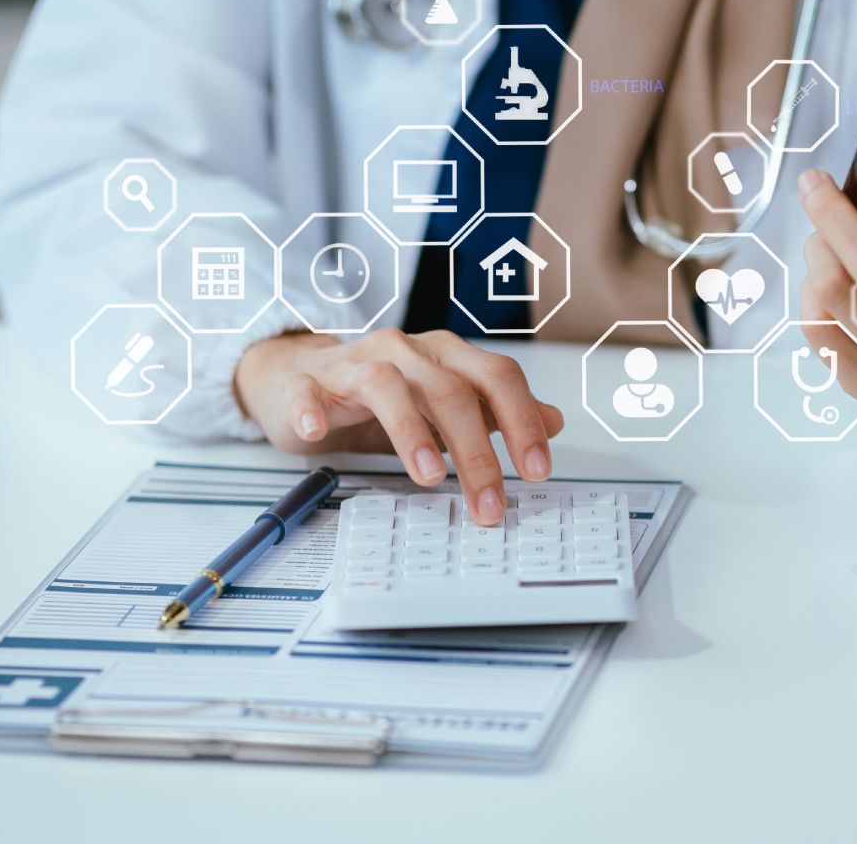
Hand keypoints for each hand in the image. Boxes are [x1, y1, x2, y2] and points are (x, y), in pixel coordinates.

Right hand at [234, 329, 563, 524]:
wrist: (302, 374)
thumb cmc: (382, 390)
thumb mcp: (446, 400)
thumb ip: (497, 411)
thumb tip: (554, 422)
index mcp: (445, 355)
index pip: (496, 378)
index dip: (522, 421)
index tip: (537, 470)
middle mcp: (406, 351)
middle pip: (449, 391)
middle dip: (475, 452)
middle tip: (488, 503)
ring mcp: (355, 364)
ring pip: (388, 386)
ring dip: (411, 432)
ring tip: (428, 477)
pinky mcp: (308, 382)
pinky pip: (309, 391)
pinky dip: (313, 409)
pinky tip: (316, 431)